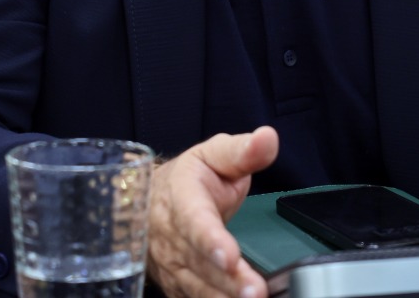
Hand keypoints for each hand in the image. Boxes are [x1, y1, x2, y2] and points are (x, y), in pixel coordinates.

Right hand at [146, 126, 279, 297]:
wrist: (150, 200)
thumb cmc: (190, 178)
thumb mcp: (214, 154)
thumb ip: (242, 151)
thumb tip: (268, 138)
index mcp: (181, 196)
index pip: (194, 220)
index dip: (210, 240)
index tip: (230, 256)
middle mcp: (171, 233)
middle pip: (198, 261)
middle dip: (227, 280)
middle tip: (255, 292)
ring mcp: (170, 262)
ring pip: (195, 285)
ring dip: (222, 296)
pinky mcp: (174, 283)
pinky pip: (192, 297)